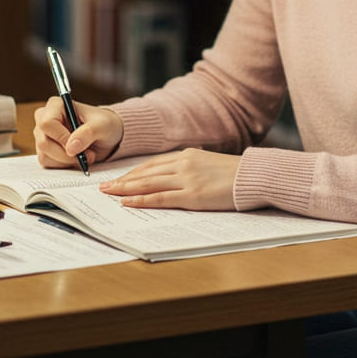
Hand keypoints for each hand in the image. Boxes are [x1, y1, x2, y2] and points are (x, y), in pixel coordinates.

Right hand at [33, 97, 122, 169]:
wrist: (106, 137)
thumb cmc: (104, 125)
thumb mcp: (103, 125)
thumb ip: (88, 133)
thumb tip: (71, 147)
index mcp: (56, 105)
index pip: (47, 123)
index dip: (61, 137)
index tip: (77, 145)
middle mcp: (45, 118)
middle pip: (43, 142)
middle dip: (66, 154)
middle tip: (87, 154)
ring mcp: (42, 135)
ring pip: (44, 155)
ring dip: (67, 161)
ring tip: (85, 155)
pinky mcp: (44, 150)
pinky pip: (47, 163)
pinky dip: (63, 165)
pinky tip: (76, 158)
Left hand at [99, 148, 239, 210]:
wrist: (253, 176)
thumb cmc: (235, 174)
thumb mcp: (210, 165)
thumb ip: (192, 168)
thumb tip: (178, 177)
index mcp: (187, 155)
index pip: (153, 164)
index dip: (134, 172)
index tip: (120, 178)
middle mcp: (183, 164)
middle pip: (146, 172)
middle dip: (123, 180)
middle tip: (104, 186)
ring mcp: (186, 179)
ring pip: (148, 184)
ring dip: (125, 189)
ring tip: (109, 194)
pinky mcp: (192, 195)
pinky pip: (160, 198)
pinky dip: (141, 200)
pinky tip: (127, 202)